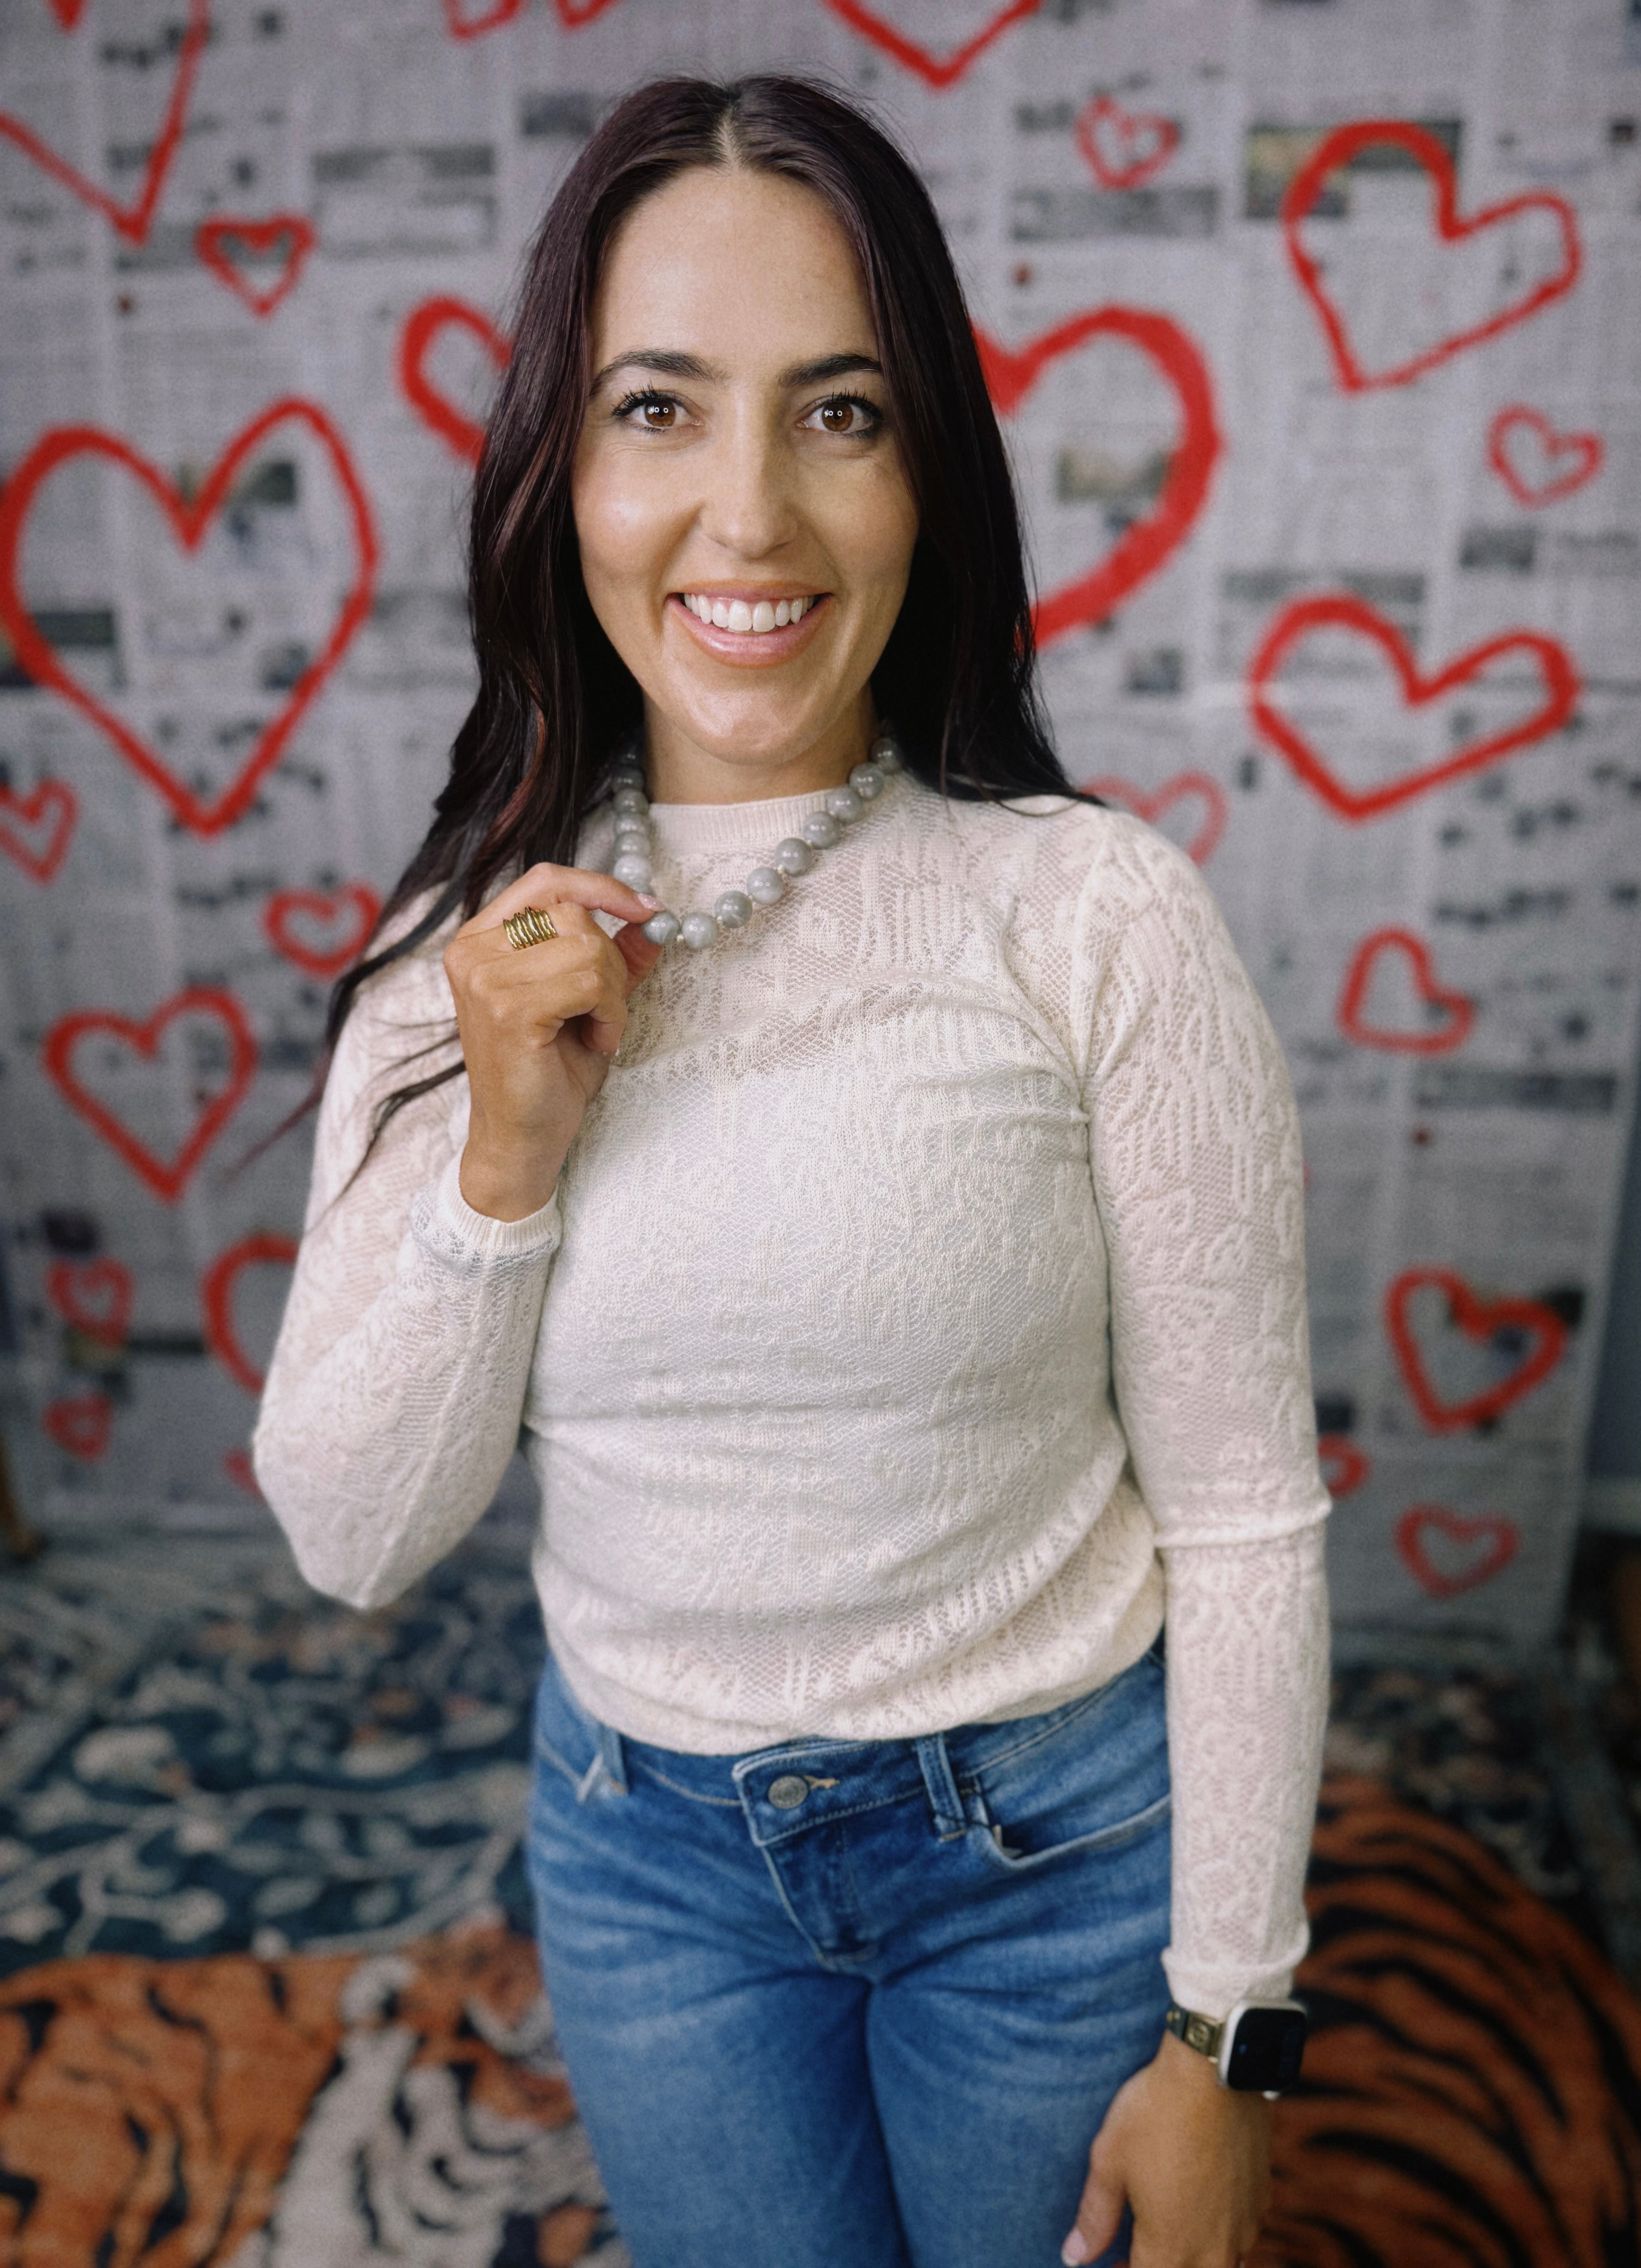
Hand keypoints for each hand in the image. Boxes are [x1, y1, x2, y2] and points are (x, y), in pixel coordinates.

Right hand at [444, 862, 661, 1220]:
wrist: (521, 1138)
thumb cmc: (548, 1071)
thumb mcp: (587, 1000)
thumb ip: (615, 955)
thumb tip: (652, 918)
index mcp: (481, 940)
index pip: (546, 880)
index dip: (601, 887)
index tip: (646, 909)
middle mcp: (473, 951)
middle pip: (575, 914)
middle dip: (611, 961)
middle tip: (605, 1009)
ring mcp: (485, 978)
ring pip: (588, 946)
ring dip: (612, 993)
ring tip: (597, 1029)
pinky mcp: (508, 1008)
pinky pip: (589, 981)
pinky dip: (610, 1013)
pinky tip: (597, 1041)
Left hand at [1062, 2031, 1270, 2266]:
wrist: (1216, 2070)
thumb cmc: (1156, 2113)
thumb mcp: (1110, 2162)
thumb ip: (1095, 2218)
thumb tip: (1074, 2256)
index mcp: (1172, 2248)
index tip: (1108, 2262)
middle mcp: (1214, 2250)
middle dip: (1153, 2267)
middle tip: (1125, 2252)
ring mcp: (1243, 2228)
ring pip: (1215, 2266)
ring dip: (1186, 2258)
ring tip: (1159, 2233)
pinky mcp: (1260, 2202)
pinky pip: (1237, 2239)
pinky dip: (1213, 2236)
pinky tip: (1194, 2205)